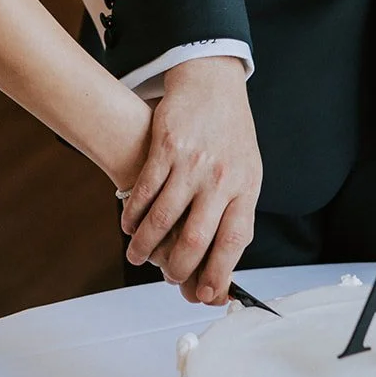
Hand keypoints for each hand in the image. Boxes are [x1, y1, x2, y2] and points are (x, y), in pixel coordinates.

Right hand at [121, 56, 260, 304]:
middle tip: (167, 276)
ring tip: (136, 255)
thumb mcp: (247, 170)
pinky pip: (145, 190)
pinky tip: (129, 223)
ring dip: (146, 244)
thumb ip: (236, 209)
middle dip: (177, 267)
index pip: (234, 241)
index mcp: (245, 187)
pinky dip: (133, 214)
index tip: (207, 294)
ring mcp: (192, 163)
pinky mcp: (166, 147)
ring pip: (164, 218)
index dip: (219, 273)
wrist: (213, 81)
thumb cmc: (230, 132)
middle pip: (195, 238)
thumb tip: (223, 258)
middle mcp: (220, 178)